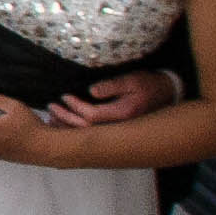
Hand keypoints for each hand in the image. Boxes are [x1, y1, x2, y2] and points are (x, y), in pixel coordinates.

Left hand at [47, 70, 181, 127]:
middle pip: (86, 129)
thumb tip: (92, 91)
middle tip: (50, 108)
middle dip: (65, 120)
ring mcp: (116, 130)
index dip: (75, 107)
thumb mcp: (132, 80)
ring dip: (68, 127)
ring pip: (87, 134)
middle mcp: (118, 126)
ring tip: (51, 118)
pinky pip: (92, 133)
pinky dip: (75, 129)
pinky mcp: (114, 130)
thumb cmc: (147, 84)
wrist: (165, 94)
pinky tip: (64, 124)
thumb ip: (112, 86)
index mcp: (122, 114)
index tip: (64, 97)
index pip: (91, 115)